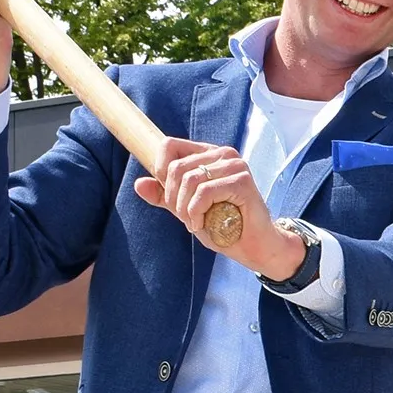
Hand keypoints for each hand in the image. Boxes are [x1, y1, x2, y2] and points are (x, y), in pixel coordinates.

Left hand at [132, 139, 303, 273]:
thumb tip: (139, 184)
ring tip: (194, 223)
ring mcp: (235, 166)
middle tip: (185, 218)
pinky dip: (197, 213)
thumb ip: (165, 196)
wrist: (254, 247)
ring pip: (189, 180)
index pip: (169, 145)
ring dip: (185, 209)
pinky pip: (204, 193)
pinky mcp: (242, 182)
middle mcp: (223, 154)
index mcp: (209, 153)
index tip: (171, 197)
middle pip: (176, 167)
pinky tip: (202, 225)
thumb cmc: (223, 226)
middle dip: (173, 198)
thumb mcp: (186, 209)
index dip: (160, 172)